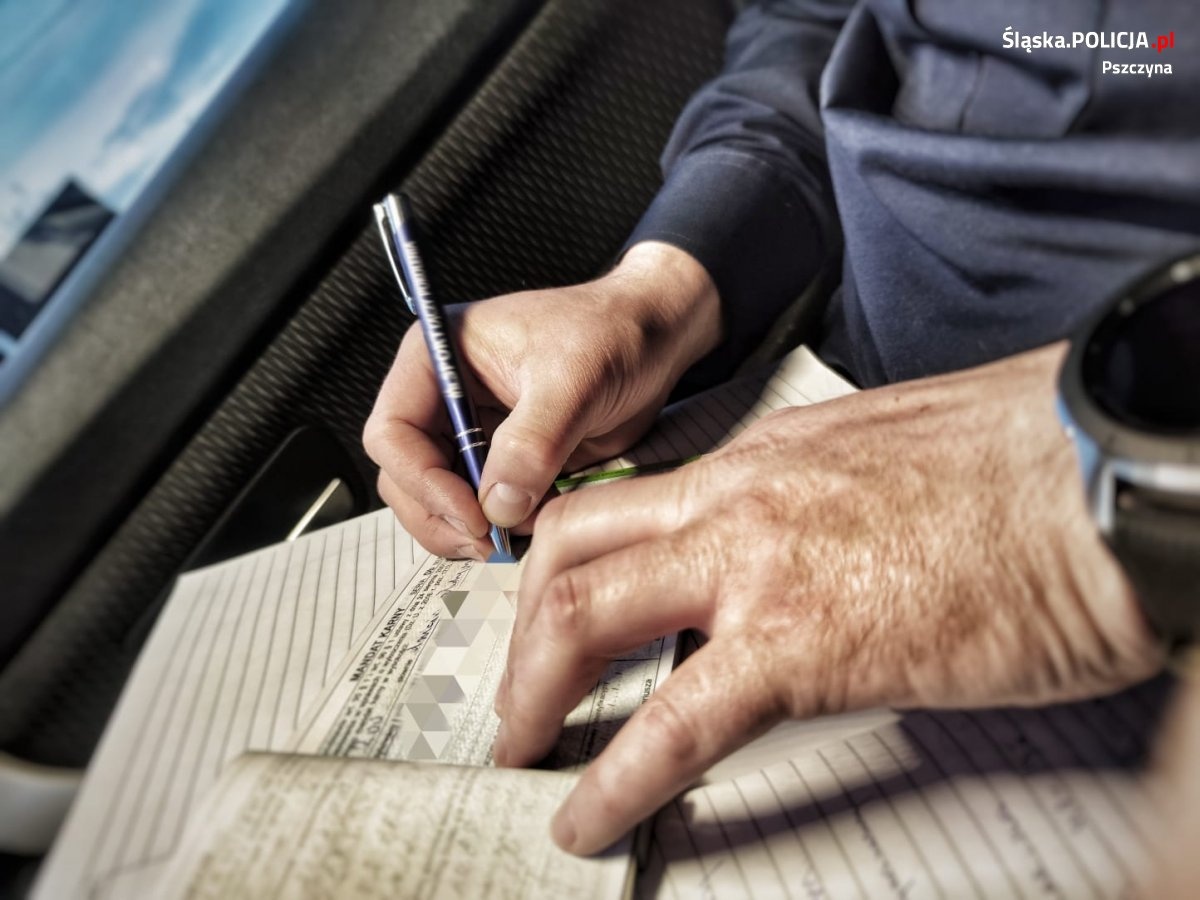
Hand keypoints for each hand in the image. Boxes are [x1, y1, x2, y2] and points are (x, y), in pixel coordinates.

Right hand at [363, 242, 720, 558]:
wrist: (654, 342)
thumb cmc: (613, 334)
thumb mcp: (575, 379)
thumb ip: (533, 441)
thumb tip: (498, 504)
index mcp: (438, 357)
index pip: (393, 431)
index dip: (422, 480)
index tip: (471, 515)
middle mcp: (443, 397)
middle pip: (404, 475)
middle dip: (440, 515)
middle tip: (488, 543)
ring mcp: (470, 433)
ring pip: (435, 500)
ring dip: (466, 530)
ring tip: (513, 538)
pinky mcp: (500, 462)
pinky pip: (477, 508)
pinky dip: (495, 529)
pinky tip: (529, 529)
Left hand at [493, 343, 1163, 853]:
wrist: (1103, 471)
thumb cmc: (1025, 464)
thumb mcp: (889, 457)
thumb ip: (819, 499)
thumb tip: (800, 550)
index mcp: (762, 459)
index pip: (621, 506)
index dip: (567, 569)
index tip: (557, 621)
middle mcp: (737, 500)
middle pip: (569, 553)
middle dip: (523, 632)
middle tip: (519, 694)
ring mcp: (759, 567)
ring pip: (584, 618)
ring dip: (535, 694)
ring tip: (524, 754)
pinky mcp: (805, 645)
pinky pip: (673, 725)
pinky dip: (612, 781)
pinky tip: (587, 822)